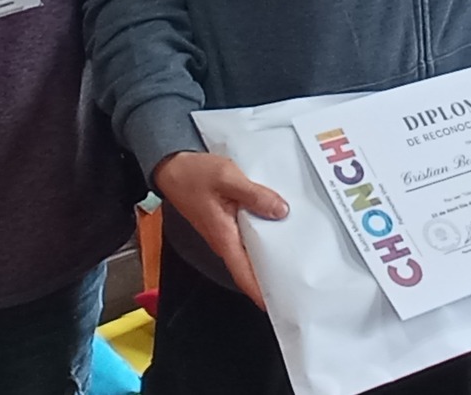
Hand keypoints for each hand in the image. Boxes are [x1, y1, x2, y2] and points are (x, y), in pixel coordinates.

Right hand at [152, 152, 288, 308]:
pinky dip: (263, 237)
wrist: (171, 166)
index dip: (260, 292)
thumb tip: (280, 210)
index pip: (244, 275)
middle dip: (272, 275)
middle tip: (299, 279)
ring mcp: (224, 233)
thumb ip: (255, 195)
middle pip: (250, 267)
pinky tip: (279, 227)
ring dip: (269, 255)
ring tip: (297, 256)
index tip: (280, 304)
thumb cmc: (193, 174)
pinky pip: (248, 236)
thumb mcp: (227, 178)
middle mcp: (223, 240)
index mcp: (223, 237)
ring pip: (250, 252)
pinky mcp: (226, 222)